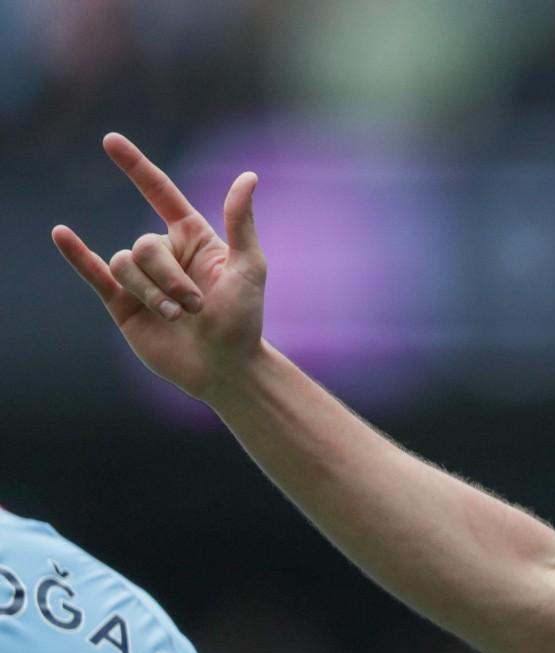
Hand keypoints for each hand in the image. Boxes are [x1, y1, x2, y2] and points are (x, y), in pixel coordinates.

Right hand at [53, 133, 266, 401]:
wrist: (224, 366)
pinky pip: (95, 273)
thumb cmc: (244, 318)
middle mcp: (165, 254)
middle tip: (196, 306)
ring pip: (125, 265)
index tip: (111, 140)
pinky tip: (61, 233)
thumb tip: (248, 176)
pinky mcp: (122, 304)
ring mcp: (141, 279)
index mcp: (193, 238)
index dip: (135, 167)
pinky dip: (76, 254)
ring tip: (178, 317)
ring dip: (153, 294)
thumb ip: (240, 222)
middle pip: (144, 244)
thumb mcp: (248, 267)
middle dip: (170, 278)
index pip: (159, 193)